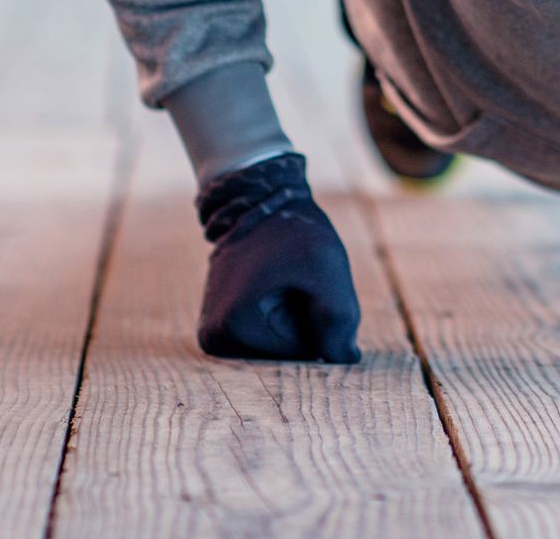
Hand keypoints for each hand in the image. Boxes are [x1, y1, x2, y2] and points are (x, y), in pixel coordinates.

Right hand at [194, 151, 361, 362]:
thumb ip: (340, 317)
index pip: (300, 355)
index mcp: (230, 330)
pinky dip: (285, 315)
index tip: (301, 280)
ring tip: (285, 280)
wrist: (260, 199)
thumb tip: (347, 361)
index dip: (317, 317)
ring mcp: (214, 337)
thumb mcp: (326, 267)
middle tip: (296, 278)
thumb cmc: (295, 231)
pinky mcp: (222, 329)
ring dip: (297, 318)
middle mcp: (212, 342)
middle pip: (287, 357)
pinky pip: (272, 336)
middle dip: (306, 321)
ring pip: (282, 347)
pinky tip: (276, 285)